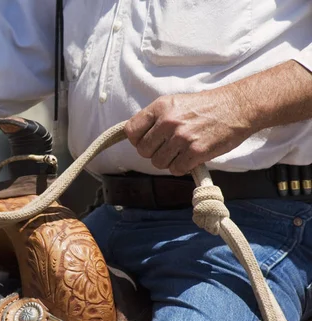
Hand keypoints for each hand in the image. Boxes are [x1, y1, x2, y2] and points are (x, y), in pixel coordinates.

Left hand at [124, 85, 256, 175]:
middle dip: (154, 152)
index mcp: (160, 107)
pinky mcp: (196, 151)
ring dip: (168, 161)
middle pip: (143, 150)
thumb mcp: (175, 103)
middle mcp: (168, 121)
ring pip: (158, 162)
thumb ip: (155, 118)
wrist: (237, 107)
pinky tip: (190, 158)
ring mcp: (182, 137)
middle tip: (168, 148)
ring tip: (181, 151)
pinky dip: (182, 167)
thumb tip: (136, 136)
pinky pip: (176, 169)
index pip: (131, 131)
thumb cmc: (205, 107)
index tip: (148, 141)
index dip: (137, 140)